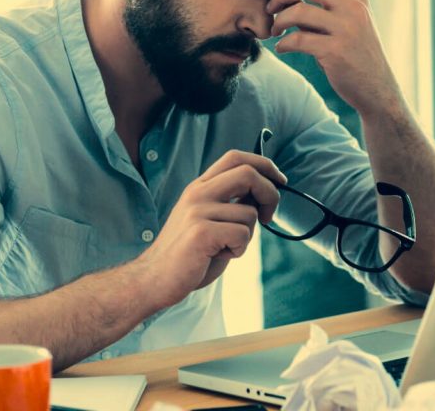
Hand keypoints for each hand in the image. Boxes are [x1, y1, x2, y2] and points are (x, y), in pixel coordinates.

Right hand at [135, 150, 285, 308]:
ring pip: (249, 214)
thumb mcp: (211, 220)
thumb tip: (265, 192)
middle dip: (270, 194)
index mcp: (200, 187)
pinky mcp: (200, 232)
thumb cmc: (189, 253)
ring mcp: (197, 211)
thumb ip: (232, 204)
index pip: (236, 157)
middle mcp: (198, 193)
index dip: (264, 164)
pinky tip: (218, 255)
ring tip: (224, 248)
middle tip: (268, 217)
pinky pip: (242, 235)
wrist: (154, 279)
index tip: (280, 181)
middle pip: (248, 173)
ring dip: (247, 236)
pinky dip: (239, 250)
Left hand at [260, 0, 404, 117]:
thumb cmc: (352, 55)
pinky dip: (283, 43)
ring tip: (275, 31)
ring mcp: (347, 29)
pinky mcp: (337, 52)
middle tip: (268, 7)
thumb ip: (319, 9)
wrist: (376, 89)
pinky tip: (281, 48)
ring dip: (279, 20)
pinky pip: (298, 39)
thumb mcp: (343, 25)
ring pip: (299, 11)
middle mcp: (354, 8)